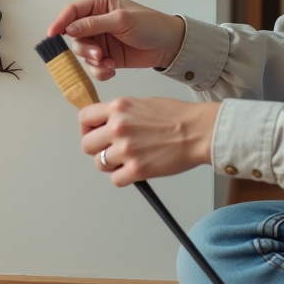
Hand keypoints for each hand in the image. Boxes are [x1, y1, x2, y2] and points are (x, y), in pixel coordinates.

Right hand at [47, 0, 184, 80]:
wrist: (169, 46)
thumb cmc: (151, 25)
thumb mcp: (122, 20)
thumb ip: (94, 24)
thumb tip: (69, 29)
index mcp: (100, 4)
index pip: (73, 11)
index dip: (60, 22)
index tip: (52, 35)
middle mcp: (97, 21)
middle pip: (75, 36)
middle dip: (84, 48)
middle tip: (98, 54)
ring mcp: (101, 39)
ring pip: (83, 53)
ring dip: (93, 61)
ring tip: (108, 63)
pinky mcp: (106, 56)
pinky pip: (93, 66)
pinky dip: (99, 70)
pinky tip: (112, 69)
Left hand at [80, 97, 219, 186]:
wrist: (199, 131)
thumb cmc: (178, 116)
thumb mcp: (142, 103)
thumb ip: (121, 113)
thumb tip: (105, 124)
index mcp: (119, 107)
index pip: (84, 118)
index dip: (87, 128)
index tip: (94, 133)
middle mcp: (118, 127)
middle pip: (87, 144)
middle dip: (97, 149)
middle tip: (111, 150)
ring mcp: (126, 149)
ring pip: (99, 163)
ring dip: (111, 164)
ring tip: (128, 160)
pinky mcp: (137, 170)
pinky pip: (115, 180)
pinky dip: (124, 178)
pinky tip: (135, 170)